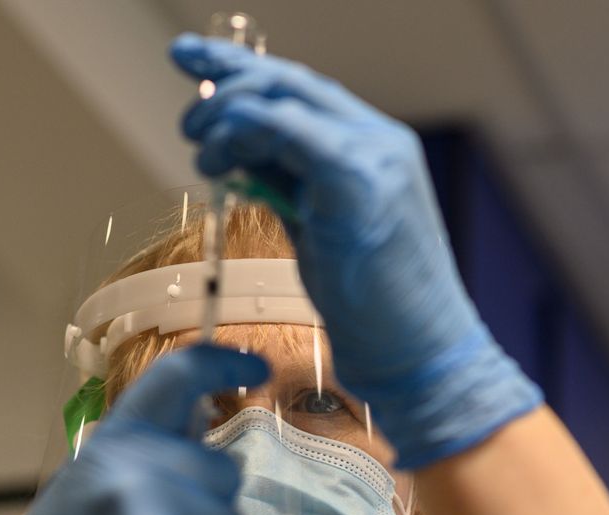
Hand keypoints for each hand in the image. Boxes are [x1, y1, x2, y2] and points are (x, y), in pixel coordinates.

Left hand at [172, 35, 540, 469]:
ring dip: (227, 117)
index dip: (246, 71)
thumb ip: (289, 185)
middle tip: (186, 97)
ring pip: (282, 100)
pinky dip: (241, 138)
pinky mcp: (356, 181)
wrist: (422, 354)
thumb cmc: (376, 309)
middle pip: (291, 82)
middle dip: (227, 76)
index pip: (305, 91)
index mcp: (379, 148)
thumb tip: (241, 158)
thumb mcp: (322, 231)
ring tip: (200, 149)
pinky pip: (284, 132)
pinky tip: (218, 164)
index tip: (198, 66)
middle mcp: (381, 141)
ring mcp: (374, 157)